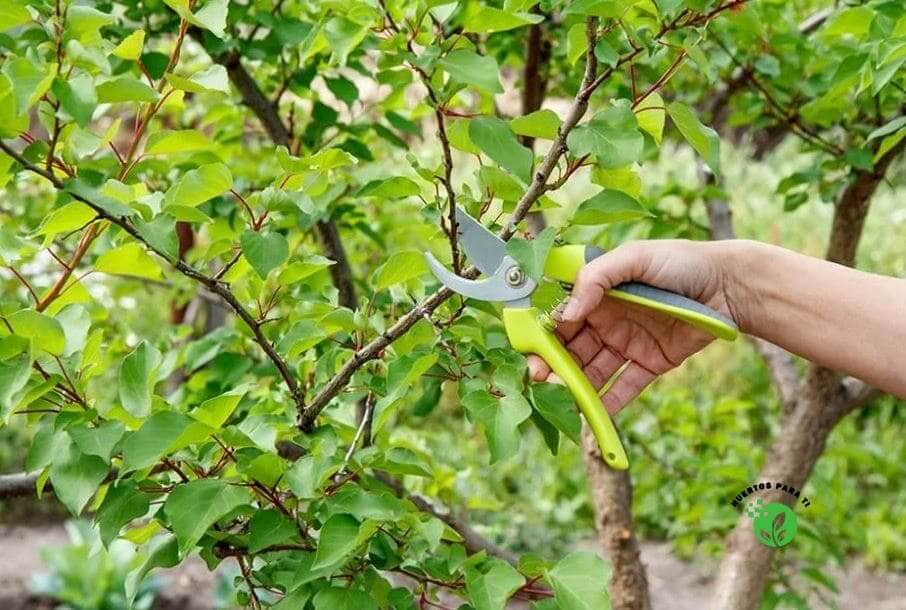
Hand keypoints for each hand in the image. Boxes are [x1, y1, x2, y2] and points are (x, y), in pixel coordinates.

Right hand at [527, 239, 741, 412]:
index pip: (561, 318)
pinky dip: (609, 403)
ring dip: (576, 386)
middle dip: (553, 366)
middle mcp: (607, 320)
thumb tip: (565, 313)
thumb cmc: (680, 261)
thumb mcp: (633, 258)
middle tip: (540, 381)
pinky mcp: (650, 363)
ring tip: (562, 400)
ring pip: (593, 371)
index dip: (544, 335)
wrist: (729, 284)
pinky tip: (593, 415)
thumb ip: (595, 280)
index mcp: (598, 294)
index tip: (531, 352)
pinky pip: (626, 387)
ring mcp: (628, 343)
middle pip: (571, 349)